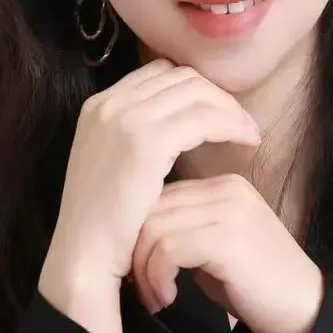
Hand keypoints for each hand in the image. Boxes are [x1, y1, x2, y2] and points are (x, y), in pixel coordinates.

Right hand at [39, 59, 261, 332]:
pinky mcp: (145, 142)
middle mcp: (109, 103)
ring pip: (196, 92)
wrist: (83, 258)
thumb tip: (183, 120)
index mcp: (99, 105)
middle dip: (217, 96)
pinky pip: (203, 118)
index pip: (161, 74)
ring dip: (230, 109)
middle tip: (242, 122)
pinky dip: (230, 124)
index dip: (196, 90)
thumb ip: (139, 135)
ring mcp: (124, 119)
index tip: (219, 112)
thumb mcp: (114, 164)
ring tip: (249, 134)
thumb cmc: (107, 224)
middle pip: (181, 77)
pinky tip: (246, 142)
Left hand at [130, 173, 324, 332]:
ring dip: (145, 271)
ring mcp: (230, 210)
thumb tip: (133, 236)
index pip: (158, 195)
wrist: (306, 313)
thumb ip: (183, 230)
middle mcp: (228, 188)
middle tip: (144, 290)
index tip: (141, 272)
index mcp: (224, 185)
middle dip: (136, 253)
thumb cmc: (256, 287)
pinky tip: (168, 299)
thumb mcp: (214, 248)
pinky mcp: (230, 238)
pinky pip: (169, 248)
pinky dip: (158, 277)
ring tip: (157, 298)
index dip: (139, 235)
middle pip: (150, 207)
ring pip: (154, 227)